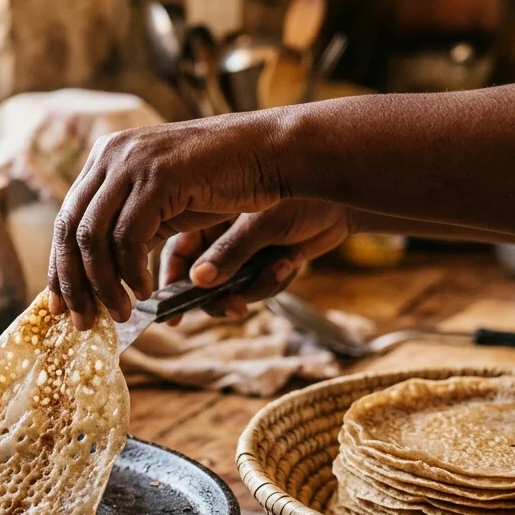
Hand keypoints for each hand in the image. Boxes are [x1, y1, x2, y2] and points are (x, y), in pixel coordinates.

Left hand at [46, 113, 290, 328]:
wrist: (271, 151)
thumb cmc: (223, 179)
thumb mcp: (165, 201)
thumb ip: (130, 224)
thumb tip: (97, 272)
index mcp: (106, 156)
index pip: (67, 220)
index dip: (60, 267)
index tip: (59, 307)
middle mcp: (111, 154)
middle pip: (72, 230)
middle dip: (74, 283)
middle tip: (82, 321)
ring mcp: (133, 162)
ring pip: (96, 237)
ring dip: (105, 284)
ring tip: (122, 313)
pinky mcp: (158, 177)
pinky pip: (129, 237)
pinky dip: (133, 272)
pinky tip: (146, 292)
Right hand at [159, 200, 350, 323]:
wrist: (342, 203)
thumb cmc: (298, 199)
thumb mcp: (260, 224)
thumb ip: (230, 253)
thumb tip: (198, 282)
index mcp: (206, 218)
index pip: (178, 257)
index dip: (171, 286)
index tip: (171, 315)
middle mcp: (219, 239)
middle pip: (203, 283)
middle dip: (220, 298)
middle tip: (236, 307)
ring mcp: (241, 255)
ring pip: (233, 291)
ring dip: (257, 287)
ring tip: (280, 266)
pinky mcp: (263, 266)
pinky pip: (259, 290)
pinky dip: (275, 281)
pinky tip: (293, 261)